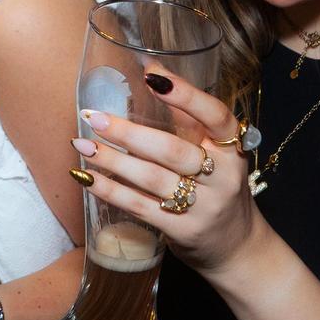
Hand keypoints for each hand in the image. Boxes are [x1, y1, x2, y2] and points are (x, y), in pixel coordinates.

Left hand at [72, 71, 267, 274]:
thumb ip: (187, 119)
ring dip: (112, 160)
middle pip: (172, 150)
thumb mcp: (216, 153)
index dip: (186, 96)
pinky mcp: (182, 230)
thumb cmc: (218, 188)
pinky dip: (111, 190)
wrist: (236, 247)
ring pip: (152, 178)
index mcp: (233, 149)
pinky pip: (140, 206)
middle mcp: (222, 177)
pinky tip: (88, 177)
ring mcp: (203, 207)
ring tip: (83, 145)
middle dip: (129, 133)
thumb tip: (153, 72)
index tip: (152, 76)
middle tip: (94, 118)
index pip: (215, 116)